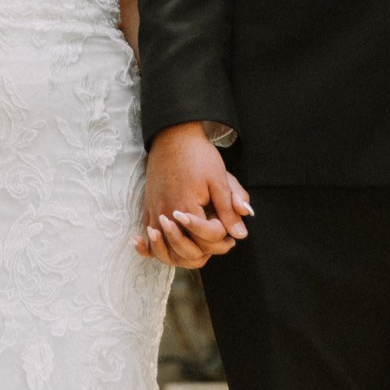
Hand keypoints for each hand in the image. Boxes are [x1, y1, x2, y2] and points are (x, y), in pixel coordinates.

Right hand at [136, 121, 251, 269]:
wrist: (173, 135)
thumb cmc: (198, 155)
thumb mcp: (219, 179)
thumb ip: (229, 209)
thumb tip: (240, 235)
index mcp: (187, 208)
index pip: (207, 237)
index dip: (222, 236)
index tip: (229, 225)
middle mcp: (167, 214)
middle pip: (184, 251)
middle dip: (206, 250)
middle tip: (222, 242)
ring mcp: (155, 211)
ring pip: (164, 250)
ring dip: (180, 254)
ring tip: (197, 249)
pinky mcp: (148, 206)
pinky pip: (149, 236)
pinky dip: (153, 247)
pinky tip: (159, 247)